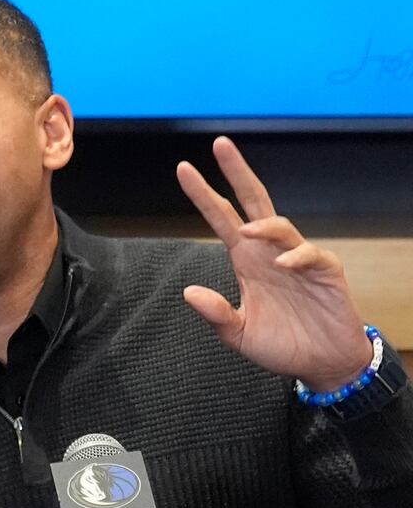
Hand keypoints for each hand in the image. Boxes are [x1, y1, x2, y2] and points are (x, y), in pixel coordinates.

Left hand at [176, 136, 371, 391]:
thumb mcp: (238, 335)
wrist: (321, 362)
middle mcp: (269, 252)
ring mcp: (297, 258)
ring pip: (280, 225)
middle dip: (237, 173)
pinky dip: (296, 256)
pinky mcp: (324, 271)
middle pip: (253, 203)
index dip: (205, 194)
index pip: (222, 218)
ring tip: (245, 231)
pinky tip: (284, 264)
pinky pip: (310, 255)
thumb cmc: (282, 345)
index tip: (183, 169)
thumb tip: (188, 292)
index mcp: (245, 261)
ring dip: (263, 225)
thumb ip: (215, 314)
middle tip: (219, 145)